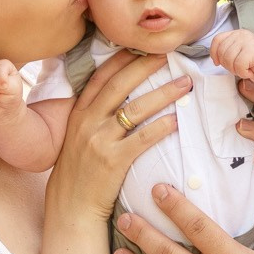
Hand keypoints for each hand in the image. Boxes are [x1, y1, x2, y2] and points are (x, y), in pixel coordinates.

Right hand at [49, 50, 188, 221]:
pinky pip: (143, 138)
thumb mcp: (76, 139)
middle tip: (167, 55)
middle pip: (120, 85)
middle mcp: (87, 122)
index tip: (140, 46)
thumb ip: (92, 118)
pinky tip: (176, 120)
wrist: (70, 207)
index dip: (121, 59)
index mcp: (78, 114)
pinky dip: (161, 126)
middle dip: (145, 67)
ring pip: (135, 109)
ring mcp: (99, 141)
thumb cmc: (78, 174)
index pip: (101, 78)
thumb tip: (117, 101)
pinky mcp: (113, 161)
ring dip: (163, 94)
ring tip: (183, 85)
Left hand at [209, 28, 253, 81]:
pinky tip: (251, 71)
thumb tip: (214, 57)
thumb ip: (226, 52)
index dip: (214, 53)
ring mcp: (247, 41)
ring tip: (246, 69)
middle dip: (227, 65)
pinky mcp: (253, 50)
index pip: (217, 40)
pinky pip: (239, 66)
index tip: (217, 63)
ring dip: (236, 70)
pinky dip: (244, 73)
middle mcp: (241, 34)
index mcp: (236, 34)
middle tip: (240, 68)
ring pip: (228, 60)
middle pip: (221, 52)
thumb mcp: (236, 54)